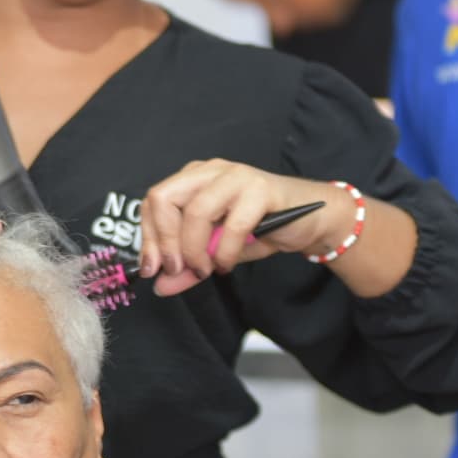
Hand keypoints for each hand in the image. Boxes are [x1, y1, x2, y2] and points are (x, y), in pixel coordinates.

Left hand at [137, 159, 344, 285]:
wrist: (310, 220)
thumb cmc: (260, 229)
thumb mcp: (215, 251)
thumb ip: (188, 266)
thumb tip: (161, 286)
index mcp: (192, 179)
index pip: (152, 201)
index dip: (147, 237)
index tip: (152, 270)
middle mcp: (209, 171)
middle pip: (163, 198)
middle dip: (163, 240)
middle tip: (176, 269)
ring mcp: (235, 176)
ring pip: (196, 211)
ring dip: (194, 249)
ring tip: (205, 269)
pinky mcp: (260, 189)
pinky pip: (232, 225)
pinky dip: (224, 252)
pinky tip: (227, 264)